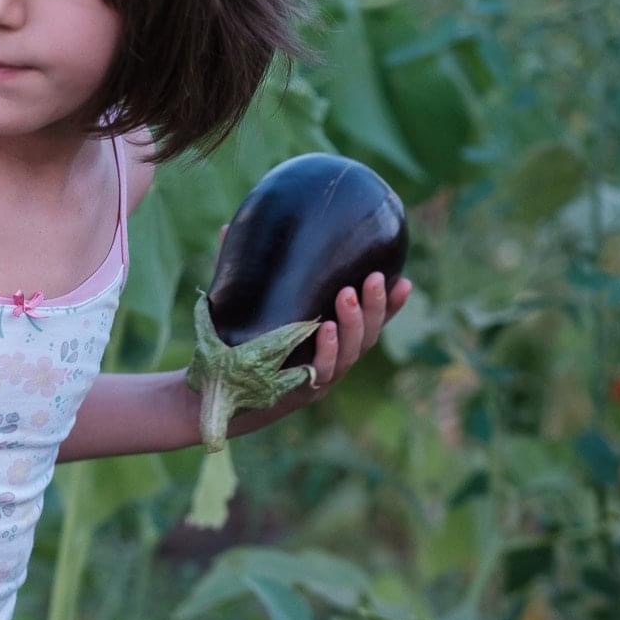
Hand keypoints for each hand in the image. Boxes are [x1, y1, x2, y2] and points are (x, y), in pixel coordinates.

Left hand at [214, 222, 412, 429]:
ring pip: (351, 353)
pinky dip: (327, 350)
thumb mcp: (242, 304)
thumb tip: (226, 226)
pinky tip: (325, 329)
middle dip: (376, 306)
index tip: (404, 281)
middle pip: (368, 335)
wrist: (215, 390)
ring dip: (353, 323)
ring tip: (346, 295)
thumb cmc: (234, 346)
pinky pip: (322, 372)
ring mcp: (318, 378)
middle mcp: (331, 359)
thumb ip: (243, 272)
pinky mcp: (301, 392)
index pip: (369, 322)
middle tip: (373, 278)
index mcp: (329, 339)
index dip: (389, 306)